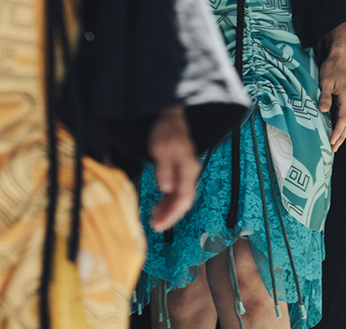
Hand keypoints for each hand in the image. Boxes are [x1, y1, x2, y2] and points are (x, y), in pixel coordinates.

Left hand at [148, 106, 199, 231]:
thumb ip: (164, 169)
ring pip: (181, 199)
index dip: (172, 214)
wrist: (170, 120)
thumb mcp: (160, 148)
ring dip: (168, 211)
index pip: (184, 198)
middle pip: (184, 202)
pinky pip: (177, 193)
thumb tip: (166, 188)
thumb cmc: (166, 132)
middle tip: (155, 226)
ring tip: (154, 219)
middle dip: (170, 216)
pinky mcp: (181, 174)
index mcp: (188, 169)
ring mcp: (187, 174)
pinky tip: (158, 207)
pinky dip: (168, 203)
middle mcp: (191, 174)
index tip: (160, 225)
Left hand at [319, 25, 345, 150]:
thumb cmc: (332, 66)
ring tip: (335, 143)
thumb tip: (323, 111)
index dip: (338, 132)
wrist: (340, 55)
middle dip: (341, 137)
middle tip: (333, 148)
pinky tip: (337, 129)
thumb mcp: (325, 80)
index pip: (344, 120)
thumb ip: (325, 96)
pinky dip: (343, 125)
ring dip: (343, 133)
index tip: (331, 142)